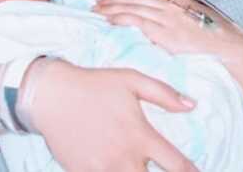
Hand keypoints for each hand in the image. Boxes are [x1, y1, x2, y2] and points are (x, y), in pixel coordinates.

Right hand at [29, 59, 198, 171]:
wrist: (51, 96)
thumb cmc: (93, 85)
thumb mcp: (131, 79)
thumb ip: (163, 93)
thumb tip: (192, 105)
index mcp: (140, 135)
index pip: (177, 166)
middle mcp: (124, 157)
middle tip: (156, 169)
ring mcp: (102, 170)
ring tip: (135, 168)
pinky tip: (113, 168)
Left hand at [93, 0, 242, 65]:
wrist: (231, 48)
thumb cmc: (215, 35)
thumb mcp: (195, 14)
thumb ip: (177, 10)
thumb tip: (160, 11)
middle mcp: (171, 5)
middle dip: (114, 0)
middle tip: (95, 1)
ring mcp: (168, 19)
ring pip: (134, 8)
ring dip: (113, 9)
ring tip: (97, 11)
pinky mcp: (167, 34)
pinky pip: (140, 23)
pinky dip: (123, 19)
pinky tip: (111, 21)